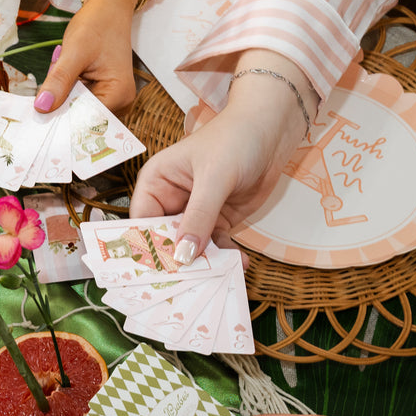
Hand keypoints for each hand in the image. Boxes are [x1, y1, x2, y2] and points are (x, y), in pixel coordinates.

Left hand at [35, 0, 144, 113]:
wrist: (108, 7)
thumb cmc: (98, 24)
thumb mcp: (75, 51)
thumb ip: (60, 80)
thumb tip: (42, 107)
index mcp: (119, 94)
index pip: (86, 120)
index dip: (62, 118)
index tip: (39, 113)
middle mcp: (119, 102)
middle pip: (80, 117)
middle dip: (60, 103)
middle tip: (50, 81)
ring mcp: (111, 98)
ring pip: (75, 108)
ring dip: (61, 94)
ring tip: (62, 67)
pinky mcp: (101, 92)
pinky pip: (77, 99)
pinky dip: (65, 89)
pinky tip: (65, 72)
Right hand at [131, 50, 312, 259]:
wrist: (273, 129)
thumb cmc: (235, 140)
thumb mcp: (214, 177)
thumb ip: (199, 216)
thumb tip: (184, 254)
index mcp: (156, 184)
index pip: (142, 222)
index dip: (147, 247)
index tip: (157, 273)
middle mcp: (171, 201)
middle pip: (165, 240)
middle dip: (178, 261)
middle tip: (188, 286)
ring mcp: (196, 213)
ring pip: (192, 248)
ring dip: (205, 264)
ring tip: (218, 280)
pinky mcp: (219, 220)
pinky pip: (216, 246)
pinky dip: (226, 257)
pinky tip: (239, 265)